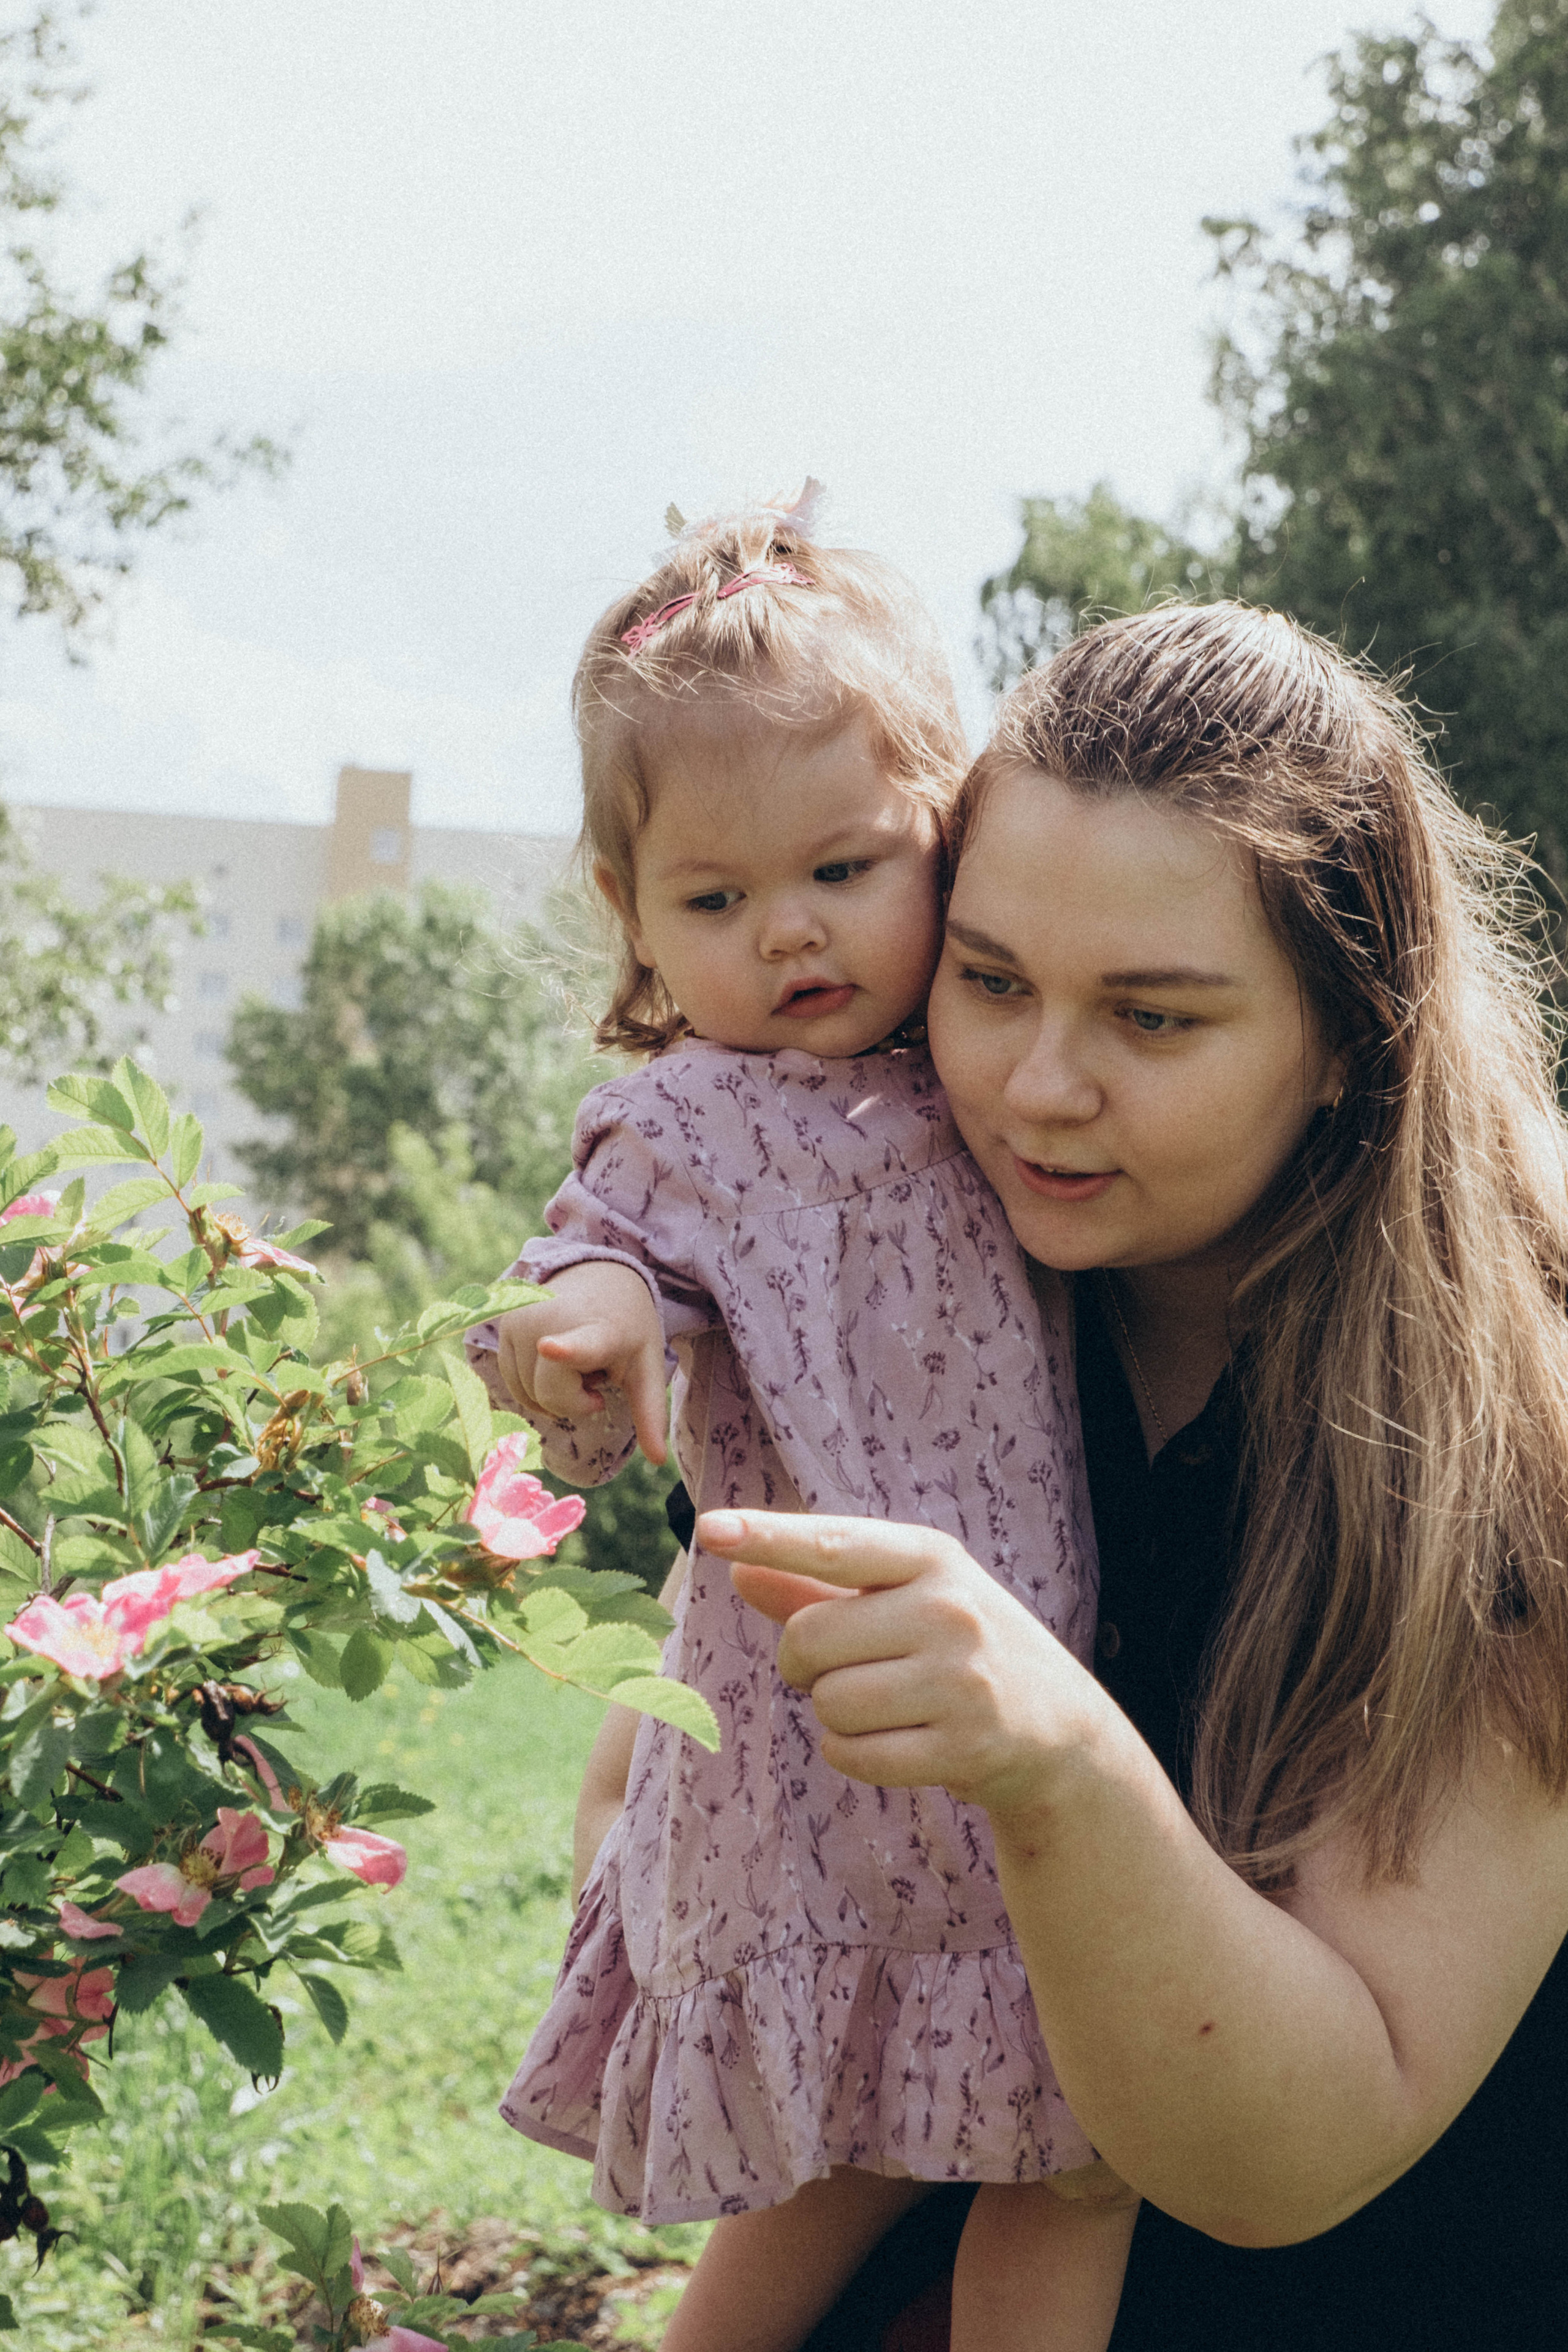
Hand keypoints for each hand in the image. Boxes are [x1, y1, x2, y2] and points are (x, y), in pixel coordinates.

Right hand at [495, 1262, 667, 1463]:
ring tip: (575, 1360)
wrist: (600, 1274)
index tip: (550, 1346)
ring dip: (552, 1391)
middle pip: (549, 1394)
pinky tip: (553, 1358)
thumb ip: (650, 1412)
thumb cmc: (627, 1328)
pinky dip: (533, 1384)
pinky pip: (511, 1382)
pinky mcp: (503, 1324)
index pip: (580, 1344)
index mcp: (600, 1331)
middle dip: (573, 1399)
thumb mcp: (646, 1366)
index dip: (566, 1349)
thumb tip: (658, 1460)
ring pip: (527, 1392)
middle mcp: (552, 1320)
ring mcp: (523, 1320)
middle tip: (595, 1374)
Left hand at [699, 1508, 1102, 1814]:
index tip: (708, 1529)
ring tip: (888, 1705)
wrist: (1058, 1727)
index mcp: (932, 1558)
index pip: (834, 1543)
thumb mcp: (903, 1600)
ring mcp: (961, 1680)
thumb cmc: (960, 1648)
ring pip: (829, 1702)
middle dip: (805, 1664)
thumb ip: (817, 1586)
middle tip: (846, 1667)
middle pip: (809, 1638)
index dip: (768, 1537)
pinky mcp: (964, 1747)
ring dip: (835, 1713)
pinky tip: (896, 1742)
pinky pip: (851, 1755)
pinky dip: (852, 1755)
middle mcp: (949, 1610)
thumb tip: (738, 1569)